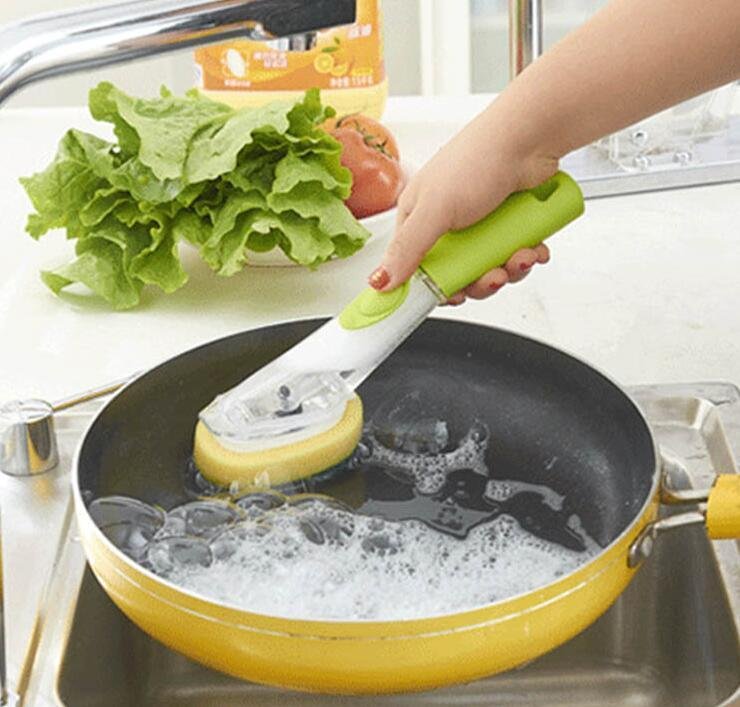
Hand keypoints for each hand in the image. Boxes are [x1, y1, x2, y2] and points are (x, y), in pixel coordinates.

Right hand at [367, 105, 558, 303]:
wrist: (530, 137)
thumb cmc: (478, 159)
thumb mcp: (434, 210)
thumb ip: (408, 250)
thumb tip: (379, 281)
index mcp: (420, 219)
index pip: (417, 267)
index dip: (434, 288)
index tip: (453, 298)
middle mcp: (448, 224)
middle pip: (458, 274)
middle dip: (480, 281)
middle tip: (492, 276)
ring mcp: (481, 225)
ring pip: (489, 267)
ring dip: (508, 269)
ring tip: (519, 256)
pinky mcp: (509, 225)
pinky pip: (514, 255)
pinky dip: (525, 257)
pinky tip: (532, 247)